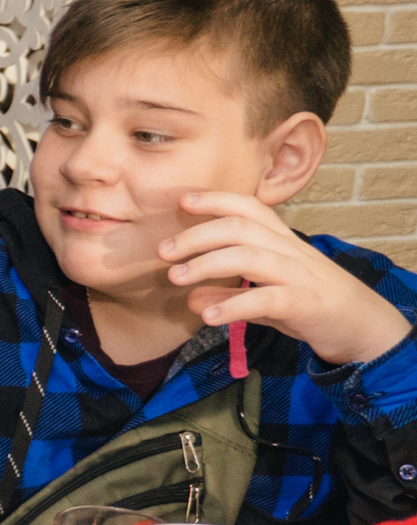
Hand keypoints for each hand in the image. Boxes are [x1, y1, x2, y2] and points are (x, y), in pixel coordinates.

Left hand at [161, 190, 413, 365]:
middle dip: (197, 235)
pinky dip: (233, 305)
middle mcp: (289, 250)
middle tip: (162, 251)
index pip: (248, 208)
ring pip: (249, 257)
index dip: (216, 200)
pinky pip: (266, 299)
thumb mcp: (263, 297)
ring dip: (206, 265)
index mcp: (281, 240)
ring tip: (175, 278)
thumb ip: (229, 294)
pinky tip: (208, 316)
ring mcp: (298, 275)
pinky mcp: (305, 303)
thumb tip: (190, 299)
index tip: (182, 201)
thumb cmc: (308, 303)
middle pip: (239, 228)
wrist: (361, 325)